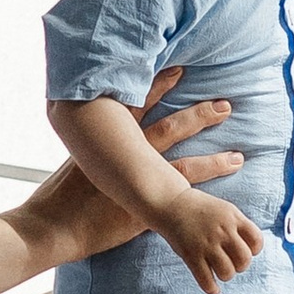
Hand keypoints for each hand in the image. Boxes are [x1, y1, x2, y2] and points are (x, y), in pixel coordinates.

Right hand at [10, 68, 240, 268]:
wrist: (54, 224)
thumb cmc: (60, 194)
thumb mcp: (74, 157)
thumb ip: (92, 143)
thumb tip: (97, 130)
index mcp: (111, 139)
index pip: (140, 102)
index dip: (161, 85)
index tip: (181, 70)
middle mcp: (129, 157)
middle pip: (172, 129)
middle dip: (199, 115)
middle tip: (225, 105)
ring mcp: (139, 184)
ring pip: (185, 167)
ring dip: (214, 162)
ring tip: (238, 157)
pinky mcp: (145, 210)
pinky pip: (180, 204)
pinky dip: (201, 204)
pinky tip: (221, 206)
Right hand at [155, 182, 268, 293]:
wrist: (171, 203)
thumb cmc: (200, 209)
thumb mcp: (224, 209)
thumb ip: (238, 226)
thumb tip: (252, 250)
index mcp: (233, 218)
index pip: (256, 240)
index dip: (254, 250)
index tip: (245, 250)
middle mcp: (222, 231)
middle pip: (244, 260)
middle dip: (241, 265)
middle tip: (232, 262)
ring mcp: (206, 244)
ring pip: (227, 272)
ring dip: (226, 275)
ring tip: (220, 271)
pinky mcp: (190, 255)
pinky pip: (206, 280)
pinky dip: (212, 288)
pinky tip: (213, 288)